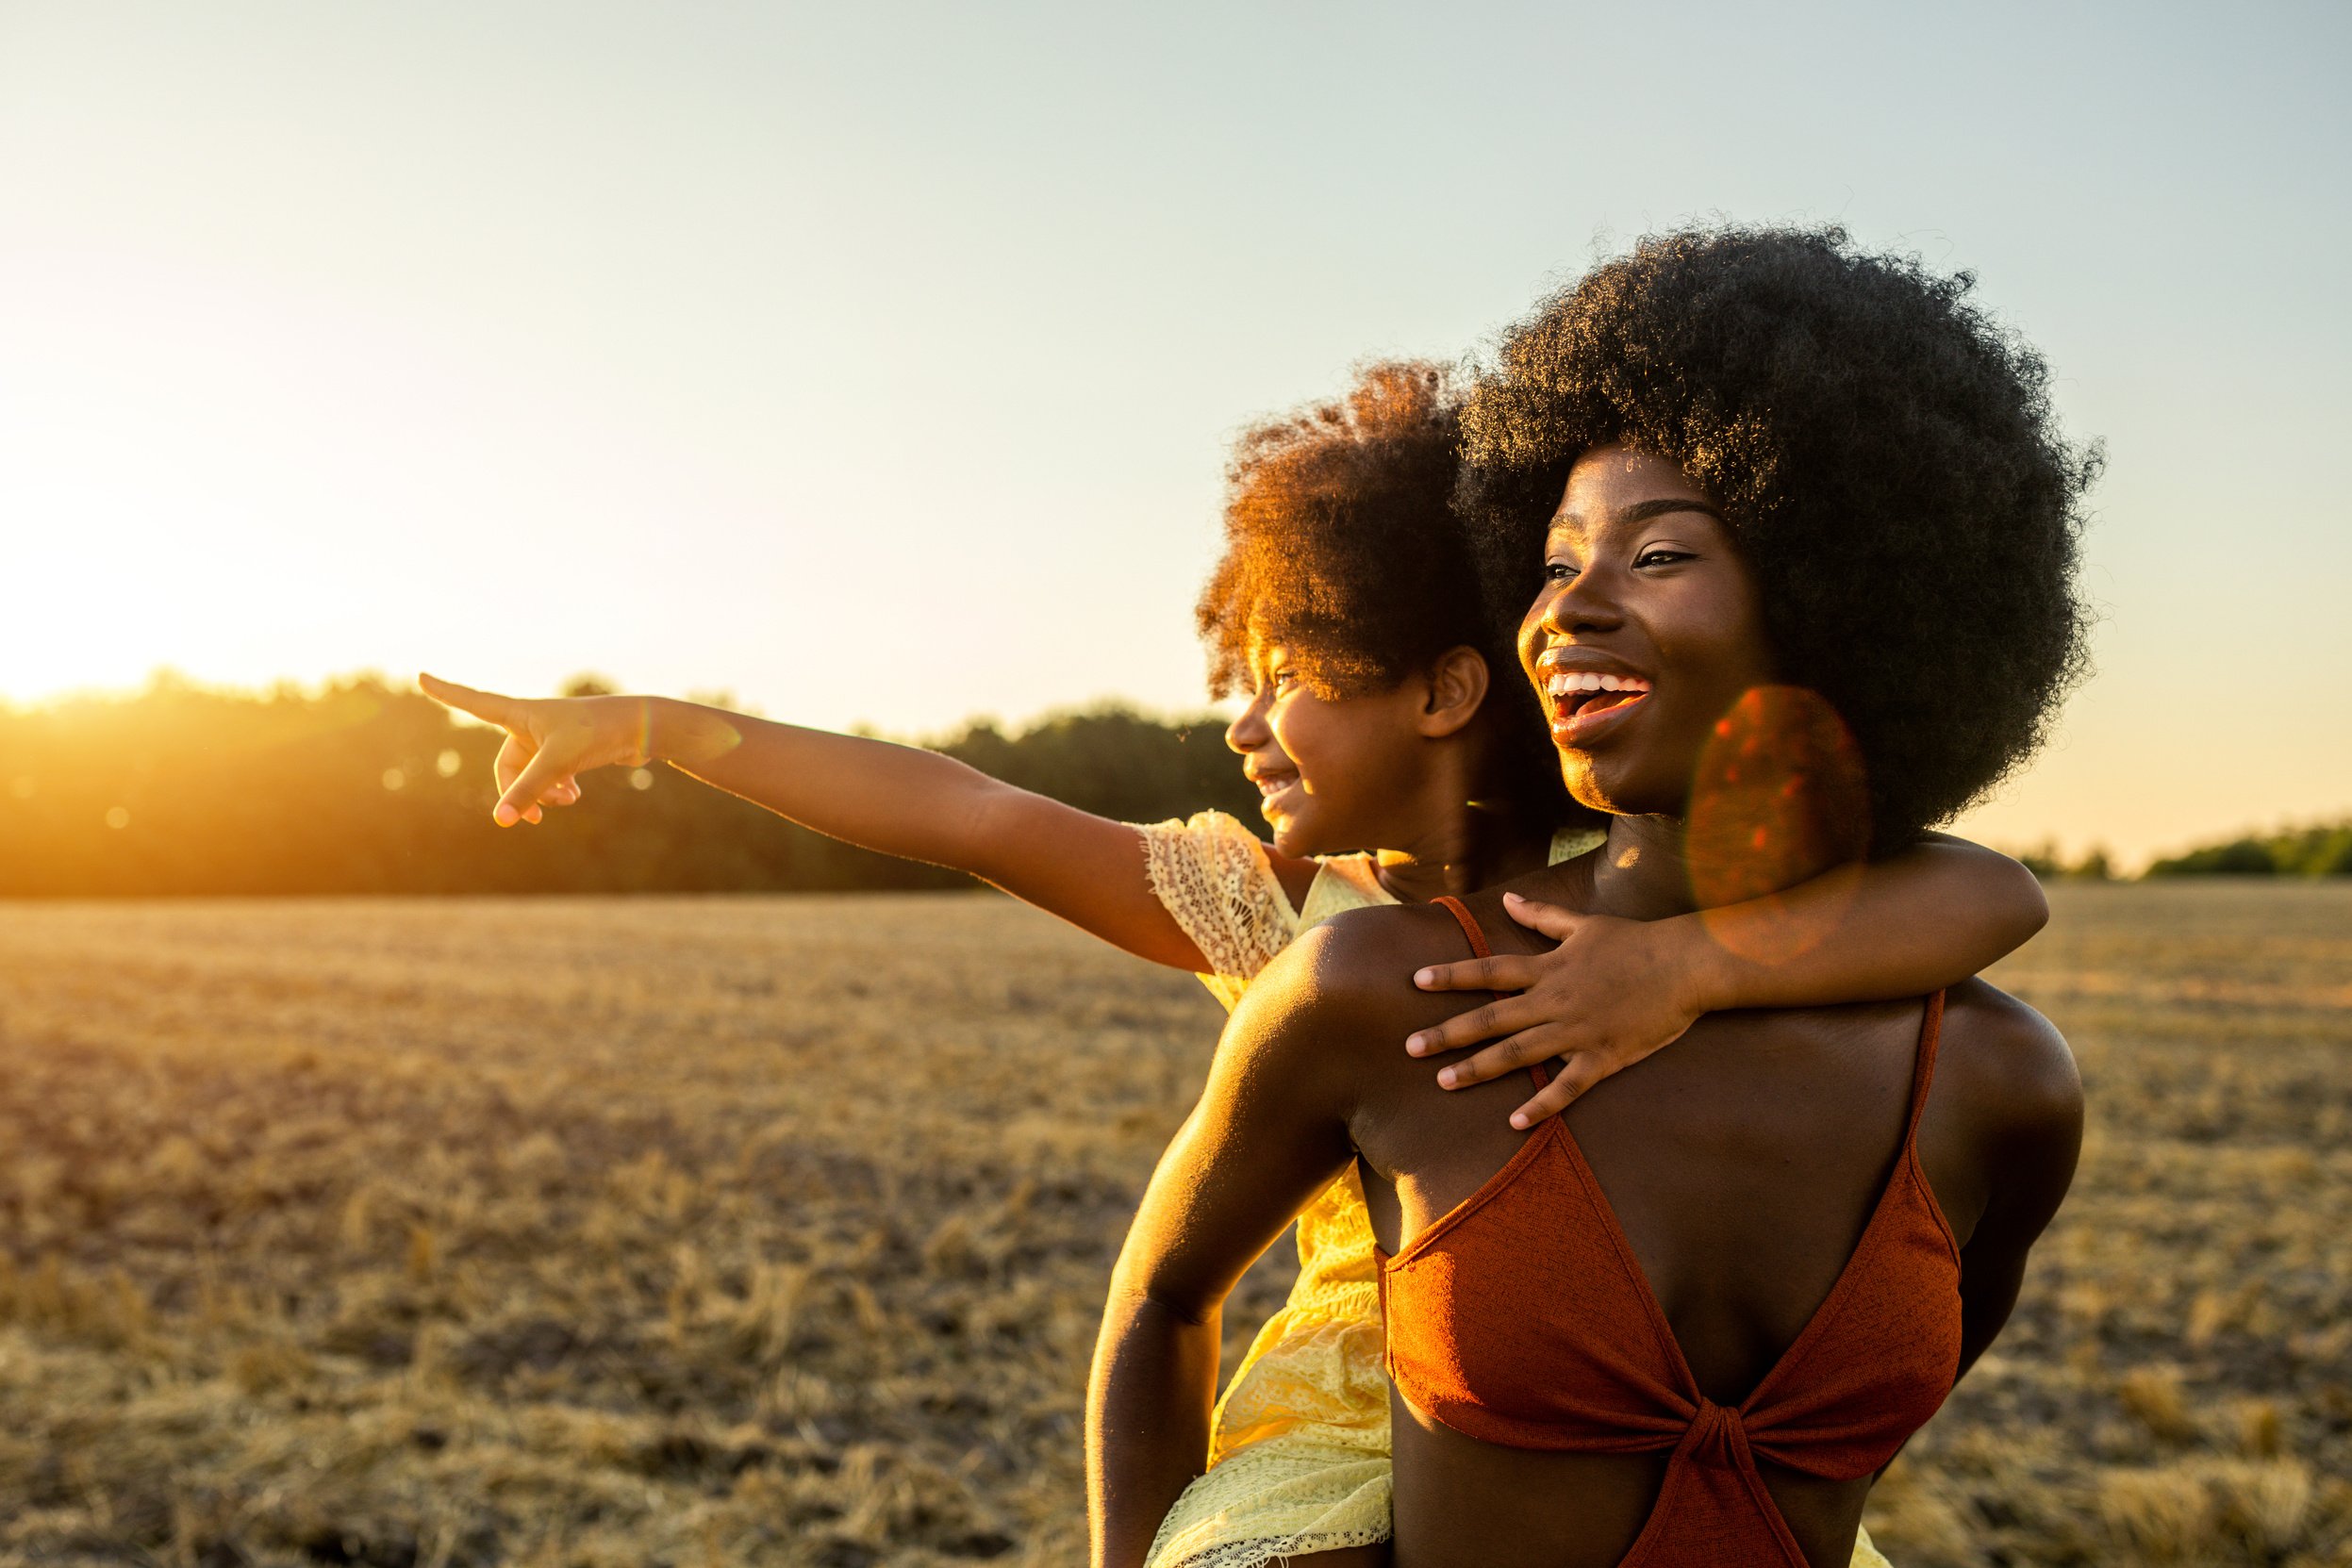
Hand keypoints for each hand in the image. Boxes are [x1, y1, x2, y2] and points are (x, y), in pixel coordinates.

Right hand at [419, 673, 655, 825]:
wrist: (644, 728)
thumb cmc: (598, 733)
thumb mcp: (558, 764)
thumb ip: (527, 792)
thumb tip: (501, 821)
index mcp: (521, 713)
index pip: (473, 702)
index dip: (446, 692)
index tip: (419, 676)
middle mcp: (530, 723)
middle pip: (507, 765)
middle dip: (518, 792)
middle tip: (531, 822)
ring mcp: (549, 737)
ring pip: (530, 775)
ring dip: (543, 794)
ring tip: (568, 801)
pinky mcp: (568, 750)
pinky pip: (548, 777)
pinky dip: (557, 790)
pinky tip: (574, 796)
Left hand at [1404, 892, 1713, 1128]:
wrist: (1686, 965)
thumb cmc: (1636, 942)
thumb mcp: (1584, 925)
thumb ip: (1541, 917)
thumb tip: (1507, 899)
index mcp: (1548, 968)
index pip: (1489, 971)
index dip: (1451, 976)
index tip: (1416, 981)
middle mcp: (1554, 1000)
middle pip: (1490, 1018)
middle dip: (1447, 1033)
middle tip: (1409, 1047)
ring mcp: (1576, 1031)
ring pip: (1517, 1054)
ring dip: (1477, 1068)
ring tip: (1444, 1082)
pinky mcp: (1602, 1056)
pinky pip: (1566, 1086)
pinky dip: (1540, 1105)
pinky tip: (1514, 1123)